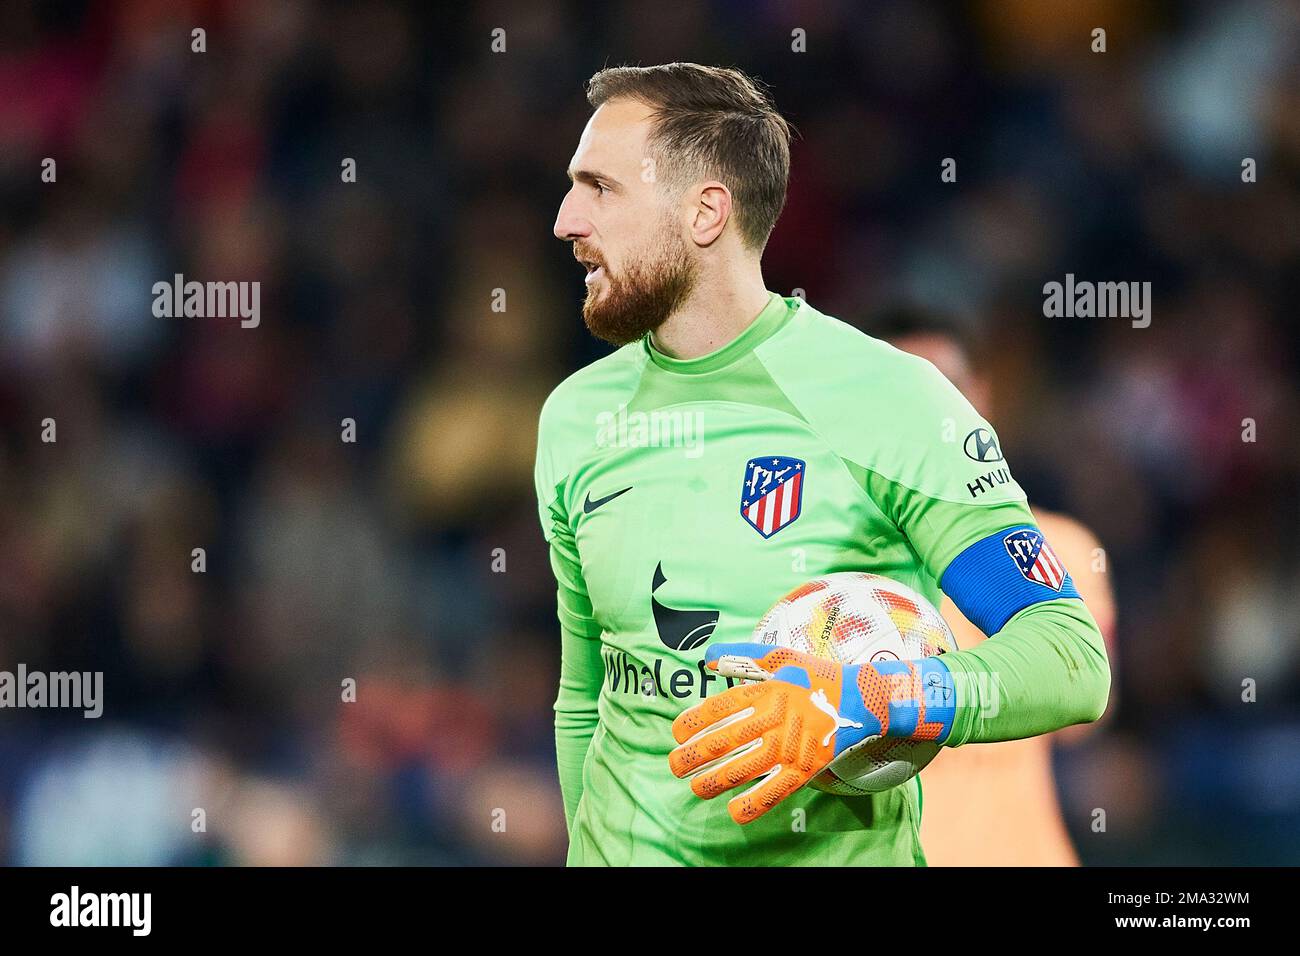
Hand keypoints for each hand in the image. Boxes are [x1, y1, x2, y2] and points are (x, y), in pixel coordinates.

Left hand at [668, 642, 954, 823]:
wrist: (860, 699)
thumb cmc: (814, 676)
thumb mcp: (779, 656)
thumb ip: (741, 655)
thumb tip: (706, 657)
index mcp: (765, 690)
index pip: (718, 708)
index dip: (692, 722)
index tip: (675, 733)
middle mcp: (774, 719)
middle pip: (723, 741)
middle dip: (692, 756)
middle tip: (674, 765)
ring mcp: (790, 746)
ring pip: (742, 770)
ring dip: (713, 782)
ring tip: (695, 787)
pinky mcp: (805, 769)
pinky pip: (774, 792)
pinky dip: (752, 805)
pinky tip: (733, 811)